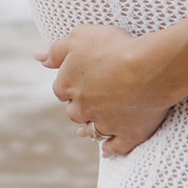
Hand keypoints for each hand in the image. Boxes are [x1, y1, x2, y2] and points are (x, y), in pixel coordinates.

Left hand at [38, 22, 178, 157]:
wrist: (148, 68)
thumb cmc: (114, 48)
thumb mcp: (80, 37)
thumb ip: (58, 49)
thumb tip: (39, 57)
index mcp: (68, 85)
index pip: (60, 89)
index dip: (68, 85)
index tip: (76, 82)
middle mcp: (82, 108)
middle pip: (74, 112)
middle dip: (78, 108)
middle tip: (85, 104)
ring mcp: (105, 124)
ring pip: (91, 131)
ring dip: (89, 130)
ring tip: (86, 131)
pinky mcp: (128, 134)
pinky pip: (116, 147)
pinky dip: (111, 149)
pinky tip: (107, 151)